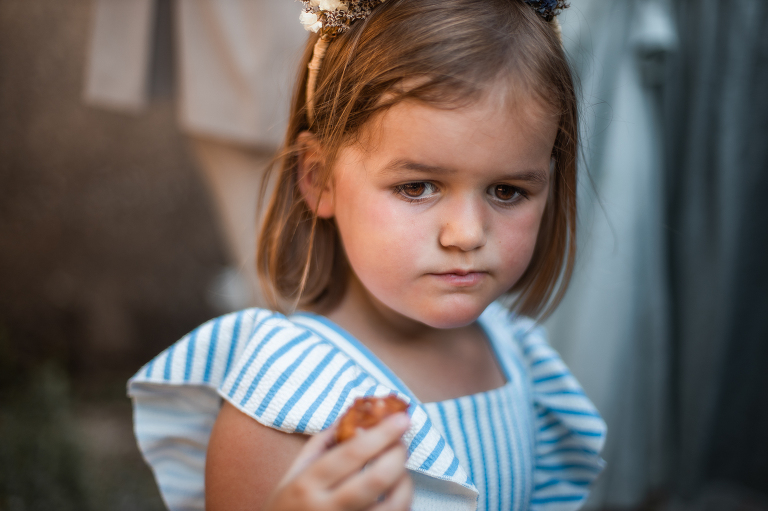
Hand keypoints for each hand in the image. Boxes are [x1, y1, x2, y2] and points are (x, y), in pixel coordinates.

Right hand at [263, 413, 412, 510]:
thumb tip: (353, 415)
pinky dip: (402, 500)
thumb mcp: (295, 471)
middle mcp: (328, 508)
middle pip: (376, 479)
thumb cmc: (289, 503)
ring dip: (404, 480)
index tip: (401, 418)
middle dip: (397, 454)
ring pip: (392, 505)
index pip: (350, 454)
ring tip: (400, 468)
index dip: (380, 434)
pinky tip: (396, 490)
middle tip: (402, 442)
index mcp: (308, 483)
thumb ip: (323, 442)